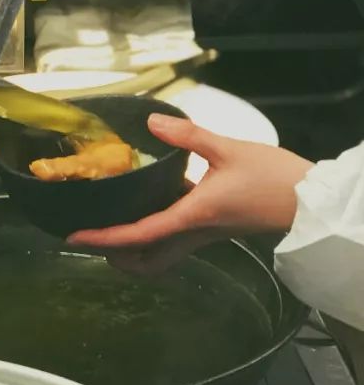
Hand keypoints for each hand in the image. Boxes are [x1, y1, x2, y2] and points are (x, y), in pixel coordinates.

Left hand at [67, 115, 312, 274]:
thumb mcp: (228, 149)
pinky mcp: (214, 229)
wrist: (309, 200)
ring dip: (133, 251)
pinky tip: (149, 205)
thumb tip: (153, 121)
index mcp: (191, 216)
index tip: (75, 237)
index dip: (104, 239)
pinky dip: (153, 233)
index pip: (139, 235)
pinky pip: (175, 240)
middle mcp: (194, 233)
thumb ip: (187, 136)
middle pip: (145, 263)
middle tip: (90, 238)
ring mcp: (204, 235)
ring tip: (110, 226)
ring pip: (160, 257)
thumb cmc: (273, 178)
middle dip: (115, 257)